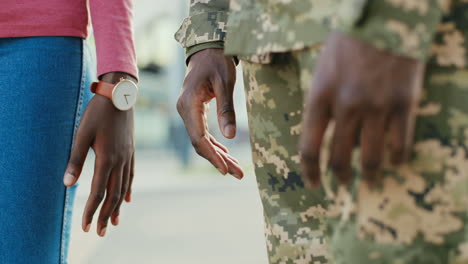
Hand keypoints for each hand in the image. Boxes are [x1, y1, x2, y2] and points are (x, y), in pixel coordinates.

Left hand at [63, 72, 135, 236]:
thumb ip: (75, 160)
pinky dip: (128, 190)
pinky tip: (128, 198)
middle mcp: (120, 161)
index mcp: (107, 159)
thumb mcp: (81, 135)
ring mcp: (128, 157)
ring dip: (118, 207)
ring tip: (115, 222)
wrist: (119, 97)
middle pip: (113, 195)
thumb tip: (68, 184)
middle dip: (106, 215)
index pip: (98, 192)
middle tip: (101, 232)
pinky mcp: (131, 152)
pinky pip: (131, 176)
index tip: (86, 226)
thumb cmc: (97, 114)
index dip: (91, 211)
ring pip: (124, 188)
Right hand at [177, 49, 243, 178]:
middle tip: (238, 174)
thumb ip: (226, 109)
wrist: (207, 49)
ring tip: (237, 170)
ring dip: (218, 155)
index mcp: (189, 104)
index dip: (212, 156)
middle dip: (218, 160)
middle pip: (200, 143)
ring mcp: (188, 112)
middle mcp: (185, 111)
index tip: (226, 170)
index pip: (198, 138)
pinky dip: (215, 145)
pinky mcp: (194, 112)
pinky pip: (203, 134)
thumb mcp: (225, 83)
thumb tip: (231, 137)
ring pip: (202, 141)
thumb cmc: (217, 61)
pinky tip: (226, 155)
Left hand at [300, 32, 423, 186]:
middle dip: (340, 176)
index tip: (314, 184)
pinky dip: (397, 158)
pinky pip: (400, 143)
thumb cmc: (347, 43)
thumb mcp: (322, 71)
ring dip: (370, 174)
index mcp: (319, 97)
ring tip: (371, 180)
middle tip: (342, 183)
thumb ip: (321, 103)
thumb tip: (325, 136)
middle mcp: (346, 106)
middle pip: (340, 159)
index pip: (310, 148)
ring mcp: (376, 106)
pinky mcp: (403, 103)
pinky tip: (395, 162)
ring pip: (371, 157)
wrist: (382, 18)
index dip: (310, 172)